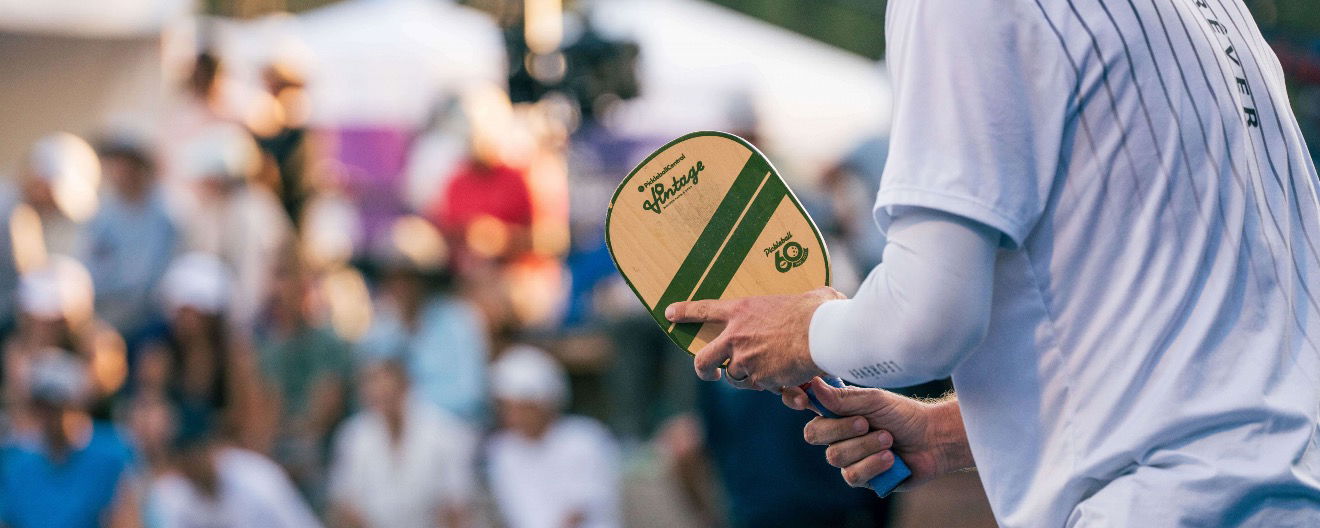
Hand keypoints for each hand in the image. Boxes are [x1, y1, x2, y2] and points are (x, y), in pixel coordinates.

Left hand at [665, 287, 844, 389]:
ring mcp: (745, 361)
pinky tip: (787, 380)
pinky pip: (760, 387)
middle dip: (704, 370)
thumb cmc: (820, 312)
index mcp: (742, 310)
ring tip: (768, 372)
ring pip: (735, 378)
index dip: (685, 312)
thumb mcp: (807, 296)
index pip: (703, 310)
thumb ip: (805, 299)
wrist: (824, 336)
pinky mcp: (759, 380)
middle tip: (711, 373)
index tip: (670, 314)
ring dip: (747, 379)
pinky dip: (771, 387)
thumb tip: (826, 297)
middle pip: (703, 360)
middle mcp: (736, 336)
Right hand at [781, 378, 971, 489]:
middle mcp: (837, 434)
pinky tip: (890, 458)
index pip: (806, 406)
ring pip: (835, 456)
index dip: (796, 400)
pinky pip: (853, 475)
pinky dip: (873, 464)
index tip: (803, 400)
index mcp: (837, 411)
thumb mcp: (874, 400)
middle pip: (814, 434)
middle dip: (841, 428)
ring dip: (865, 447)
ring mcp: (848, 457)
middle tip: (866, 423)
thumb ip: (843, 398)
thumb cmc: (903, 415)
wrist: (933, 440)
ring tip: (889, 439)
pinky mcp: (861, 478)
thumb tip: (814, 384)